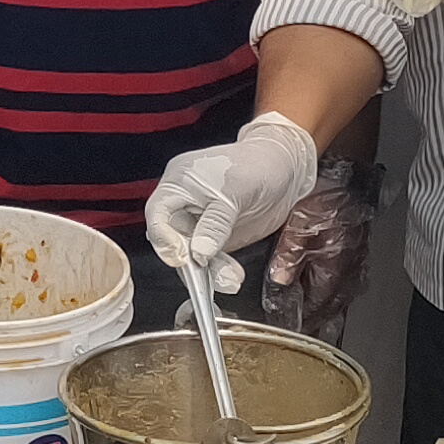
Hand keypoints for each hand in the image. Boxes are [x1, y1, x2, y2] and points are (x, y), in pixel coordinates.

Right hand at [147, 113, 322, 287]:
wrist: (286, 168)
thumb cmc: (258, 164)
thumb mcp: (235, 191)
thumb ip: (215, 223)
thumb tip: (198, 252)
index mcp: (178, 184)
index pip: (158, 217)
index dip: (165, 240)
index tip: (183, 258)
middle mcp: (184, 204)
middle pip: (172, 241)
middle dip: (191, 262)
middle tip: (207, 276)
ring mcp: (200, 222)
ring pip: (192, 255)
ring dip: (209, 271)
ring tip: (230, 278)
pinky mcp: (216, 237)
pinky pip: (210, 260)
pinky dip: (220, 270)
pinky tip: (232, 276)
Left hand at [264, 159, 373, 336]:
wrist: (346, 173)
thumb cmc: (326, 194)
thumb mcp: (300, 223)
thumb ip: (289, 255)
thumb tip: (280, 281)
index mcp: (336, 264)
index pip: (318, 303)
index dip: (302, 316)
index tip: (288, 323)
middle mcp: (350, 267)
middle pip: (332, 305)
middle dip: (315, 317)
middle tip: (298, 325)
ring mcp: (356, 260)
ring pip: (341, 294)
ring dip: (325, 305)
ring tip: (309, 314)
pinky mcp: (356, 251)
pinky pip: (345, 280)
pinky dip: (332, 289)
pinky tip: (322, 288)